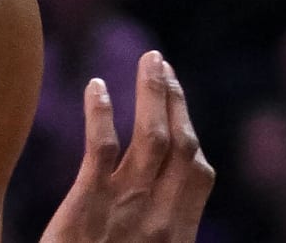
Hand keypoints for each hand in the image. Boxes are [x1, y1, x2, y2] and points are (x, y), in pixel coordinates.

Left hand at [39, 50, 214, 242]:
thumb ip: (154, 233)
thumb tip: (160, 210)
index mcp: (177, 234)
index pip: (198, 173)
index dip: (192, 132)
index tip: (179, 104)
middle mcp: (159, 217)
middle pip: (180, 144)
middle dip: (174, 99)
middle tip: (162, 62)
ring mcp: (125, 208)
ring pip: (152, 137)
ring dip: (152, 92)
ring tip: (147, 60)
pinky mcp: (87, 205)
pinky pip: (101, 149)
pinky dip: (102, 113)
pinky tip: (96, 86)